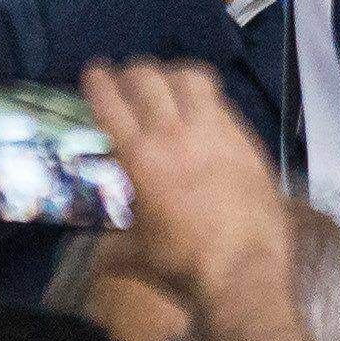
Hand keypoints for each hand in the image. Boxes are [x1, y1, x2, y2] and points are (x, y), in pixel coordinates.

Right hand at [81, 59, 286, 303]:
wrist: (244, 268)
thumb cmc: (183, 264)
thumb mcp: (136, 255)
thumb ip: (113, 249)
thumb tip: (99, 258)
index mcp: (140, 158)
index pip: (111, 105)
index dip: (98, 83)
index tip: (94, 72)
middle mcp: (174, 134)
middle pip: (148, 80)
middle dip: (132, 72)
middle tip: (127, 77)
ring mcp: (214, 131)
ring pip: (190, 78)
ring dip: (172, 74)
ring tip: (166, 82)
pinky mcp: (245, 139)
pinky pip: (221, 100)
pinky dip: (205, 95)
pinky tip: (202, 106)